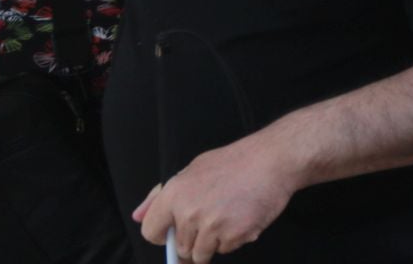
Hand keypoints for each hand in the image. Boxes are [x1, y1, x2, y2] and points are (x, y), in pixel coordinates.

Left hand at [133, 133, 299, 259]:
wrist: (275, 159)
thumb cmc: (236, 161)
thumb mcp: (193, 169)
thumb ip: (161, 195)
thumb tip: (138, 216)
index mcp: (174, 194)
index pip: (151, 231)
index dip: (164, 234)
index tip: (176, 231)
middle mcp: (189, 212)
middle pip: (181, 247)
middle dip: (195, 238)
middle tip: (215, 215)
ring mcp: (211, 226)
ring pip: (201, 254)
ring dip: (214, 242)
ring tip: (229, 216)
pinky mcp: (233, 235)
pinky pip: (226, 250)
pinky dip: (235, 239)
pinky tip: (243, 217)